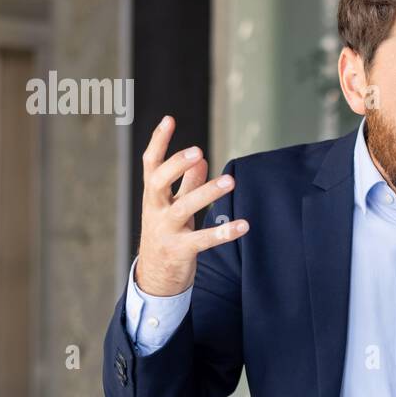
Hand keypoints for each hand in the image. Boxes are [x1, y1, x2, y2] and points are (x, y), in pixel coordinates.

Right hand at [135, 115, 248, 295]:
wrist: (155, 277)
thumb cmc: (167, 235)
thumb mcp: (174, 207)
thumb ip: (186, 184)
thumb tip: (203, 159)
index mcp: (154, 196)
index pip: (151, 164)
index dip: (158, 142)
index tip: (169, 119)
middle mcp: (156, 210)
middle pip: (159, 181)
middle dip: (176, 165)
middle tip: (198, 151)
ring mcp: (166, 231)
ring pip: (184, 208)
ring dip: (207, 193)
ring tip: (230, 181)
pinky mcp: (181, 250)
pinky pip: (204, 240)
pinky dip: (224, 232)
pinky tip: (244, 225)